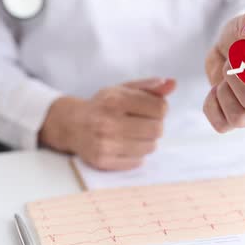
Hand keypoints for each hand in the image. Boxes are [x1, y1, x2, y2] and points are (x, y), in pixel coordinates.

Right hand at [39, 78, 175, 169]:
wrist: (73, 125)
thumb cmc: (103, 106)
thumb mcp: (123, 90)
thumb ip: (149, 87)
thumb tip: (172, 83)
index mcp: (115, 99)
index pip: (160, 108)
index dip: (160, 109)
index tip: (151, 109)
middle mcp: (108, 122)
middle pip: (157, 129)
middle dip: (155, 125)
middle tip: (143, 123)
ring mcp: (105, 143)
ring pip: (150, 147)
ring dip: (147, 141)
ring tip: (133, 134)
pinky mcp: (103, 161)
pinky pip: (138, 162)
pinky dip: (136, 154)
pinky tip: (125, 145)